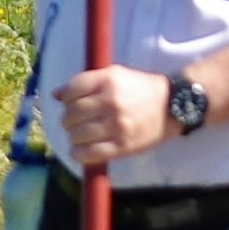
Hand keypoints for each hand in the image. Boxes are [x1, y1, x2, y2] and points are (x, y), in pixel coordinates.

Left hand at [54, 65, 172, 165]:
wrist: (173, 106)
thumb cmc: (140, 89)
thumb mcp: (115, 75)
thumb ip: (85, 82)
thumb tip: (55, 96)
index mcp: (108, 81)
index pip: (71, 91)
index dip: (67, 99)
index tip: (73, 103)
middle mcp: (111, 102)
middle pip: (71, 114)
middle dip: (69, 120)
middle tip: (76, 122)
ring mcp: (116, 125)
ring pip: (76, 135)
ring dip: (73, 137)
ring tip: (80, 135)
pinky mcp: (122, 146)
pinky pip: (88, 154)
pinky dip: (78, 154)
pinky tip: (80, 150)